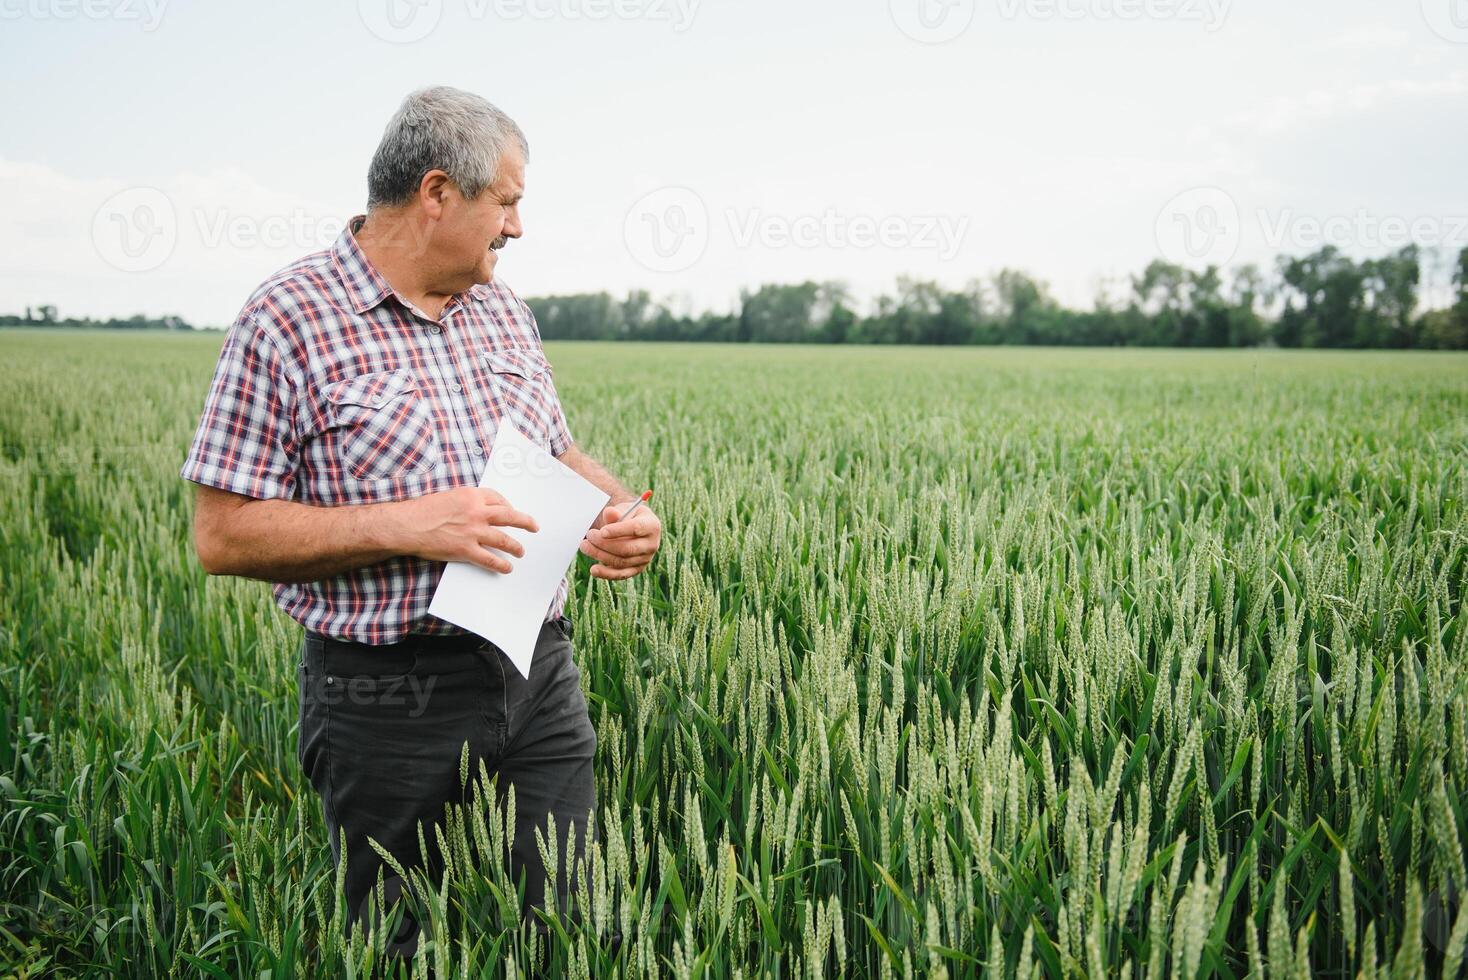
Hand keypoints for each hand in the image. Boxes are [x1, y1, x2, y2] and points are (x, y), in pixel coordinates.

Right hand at [389, 487, 537, 573]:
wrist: (407, 525)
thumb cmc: (421, 511)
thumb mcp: (447, 497)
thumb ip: (464, 502)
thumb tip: (476, 510)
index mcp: (471, 496)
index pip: (497, 499)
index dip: (508, 505)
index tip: (512, 510)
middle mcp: (476, 512)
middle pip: (509, 516)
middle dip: (524, 522)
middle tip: (534, 527)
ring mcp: (473, 532)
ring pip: (503, 539)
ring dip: (515, 546)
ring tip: (521, 551)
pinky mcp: (466, 550)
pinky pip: (489, 558)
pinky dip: (500, 564)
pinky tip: (506, 567)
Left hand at [579, 502, 661, 579]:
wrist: (635, 528)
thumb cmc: (628, 516)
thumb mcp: (625, 510)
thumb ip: (616, 513)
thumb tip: (609, 512)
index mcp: (652, 526)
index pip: (636, 529)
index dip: (618, 530)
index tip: (602, 531)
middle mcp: (652, 544)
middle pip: (627, 548)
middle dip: (605, 544)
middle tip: (589, 536)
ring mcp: (645, 559)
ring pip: (621, 562)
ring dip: (600, 555)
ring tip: (585, 546)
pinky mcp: (636, 569)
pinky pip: (621, 574)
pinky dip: (606, 573)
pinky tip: (594, 570)